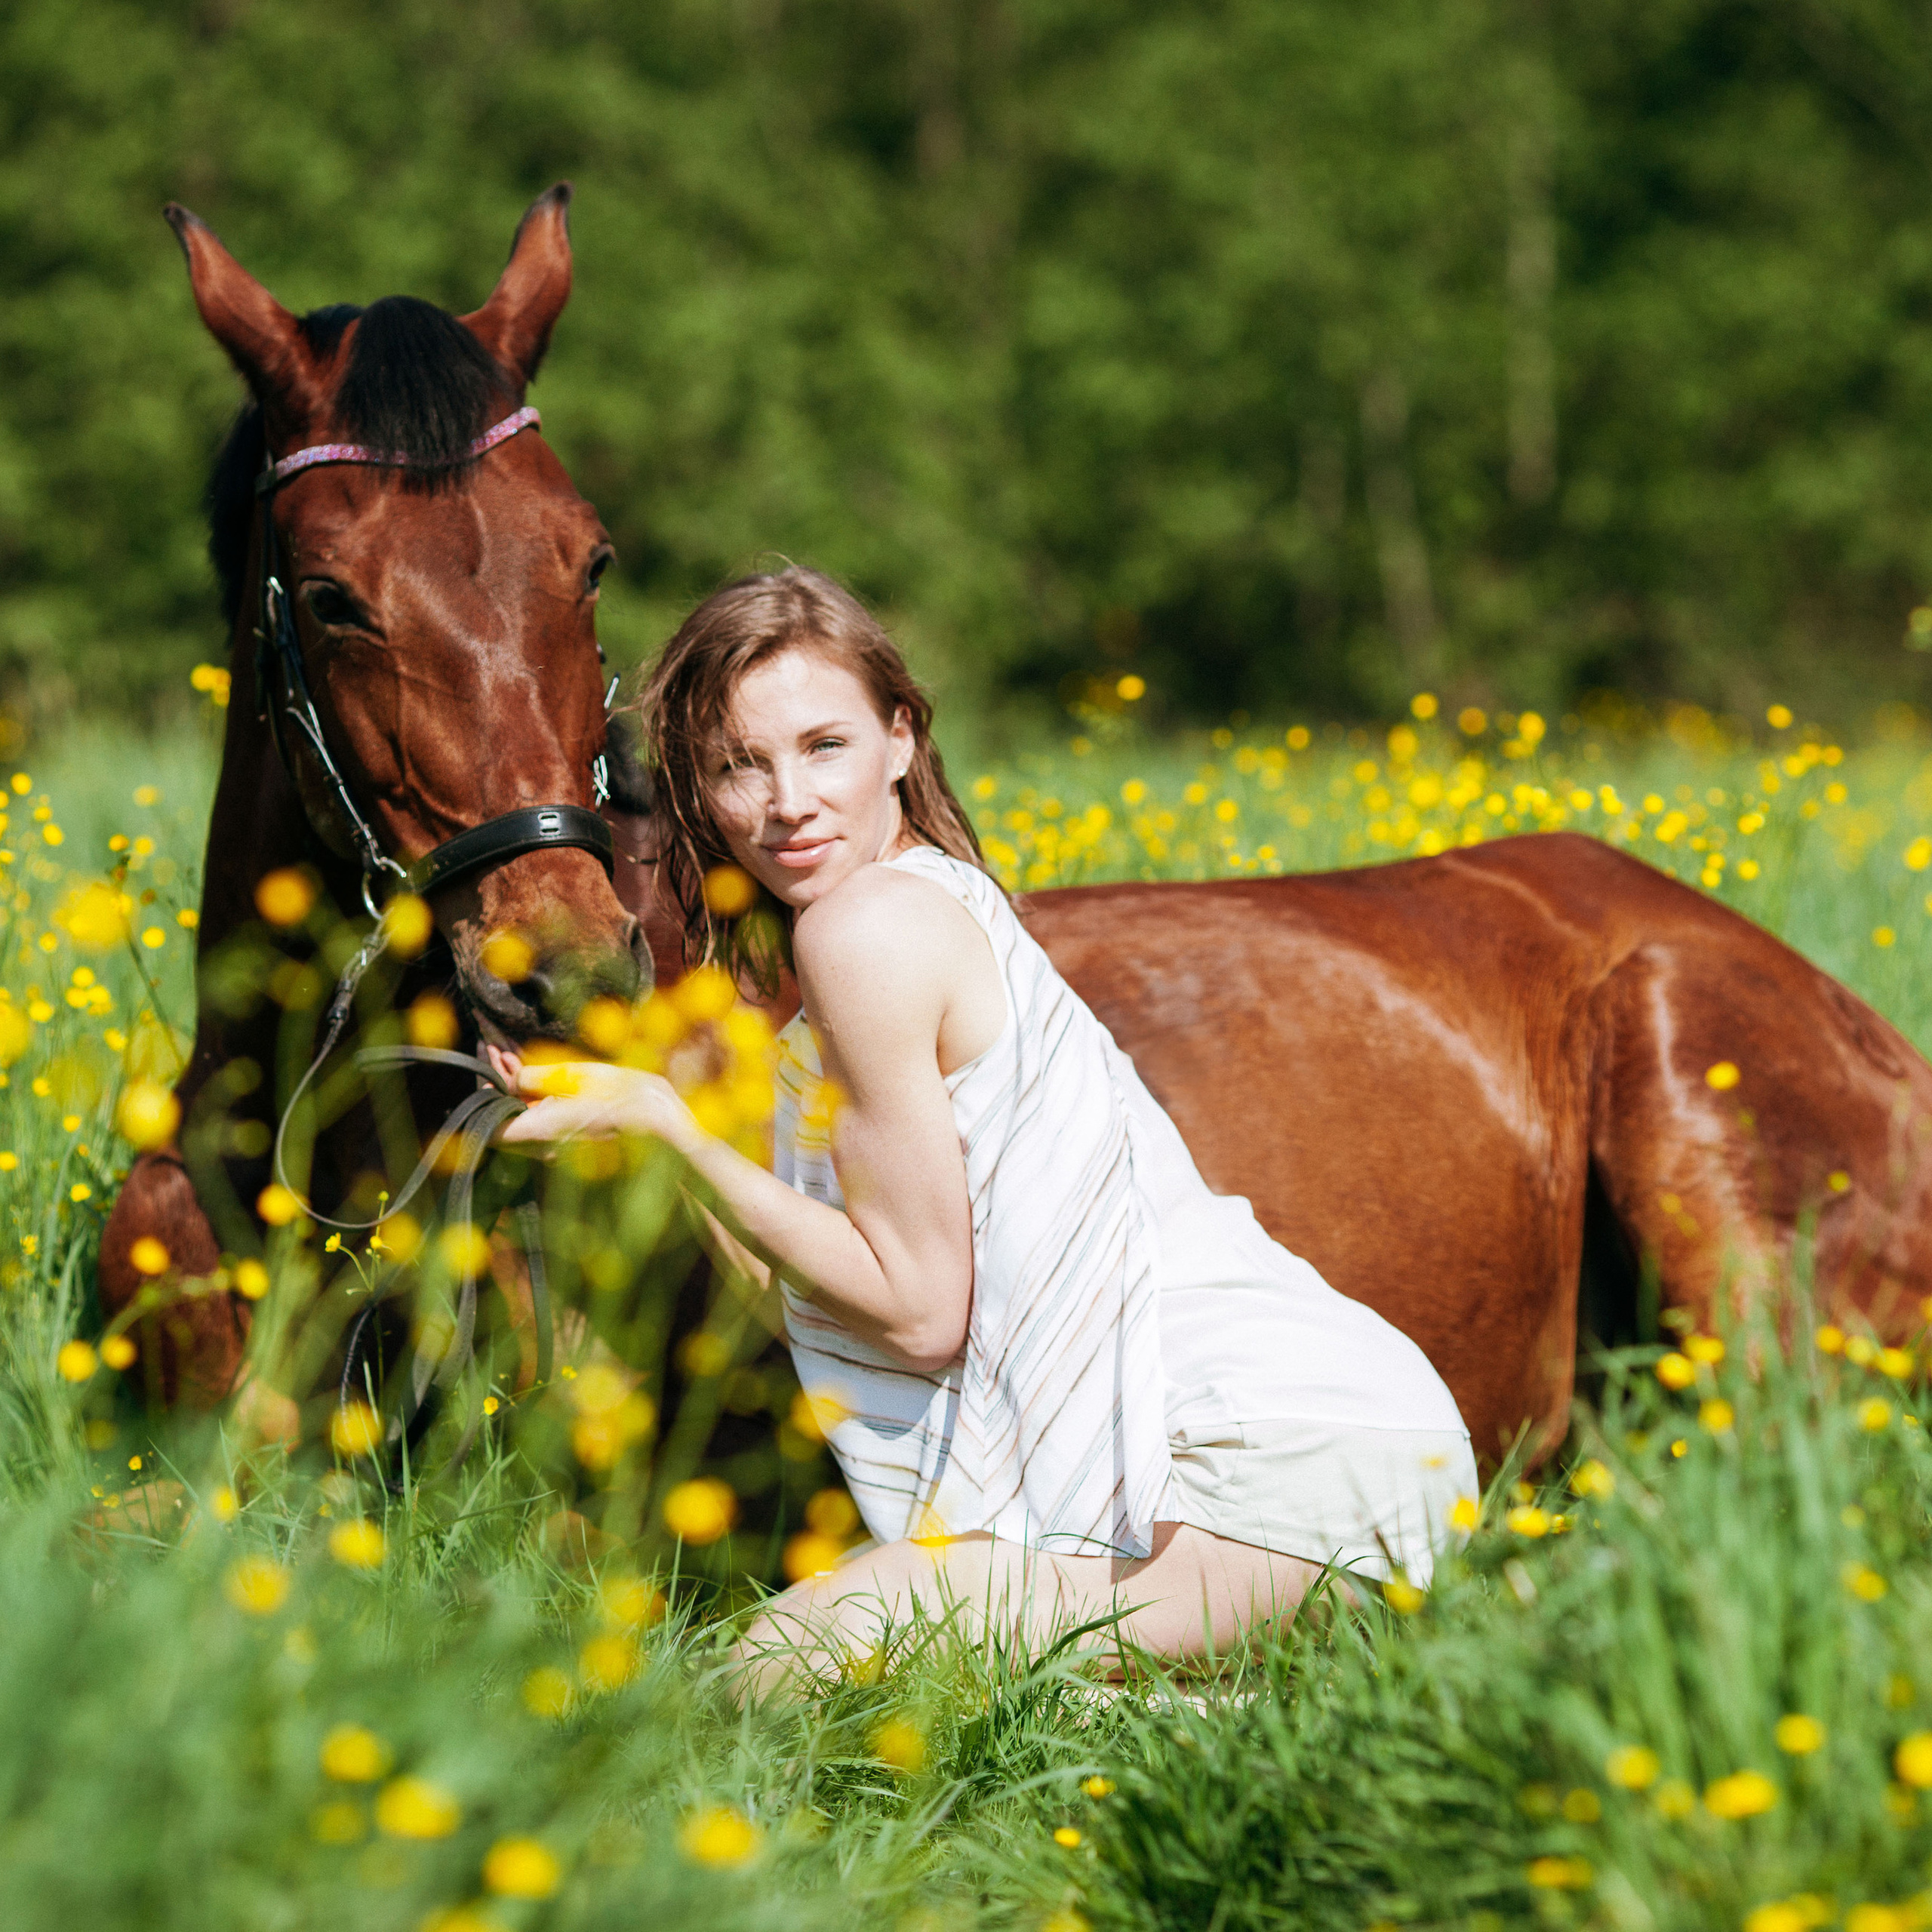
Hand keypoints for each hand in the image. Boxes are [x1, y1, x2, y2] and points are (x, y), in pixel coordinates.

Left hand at [495, 1054, 695, 1151]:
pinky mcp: (568, 1134)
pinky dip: (530, 1095)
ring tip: (510, 1056)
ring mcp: (556, 1141)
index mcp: (540, 1130)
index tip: (484, 1074)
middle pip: (503, 1119)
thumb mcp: (573, 1075)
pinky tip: (532, 1071)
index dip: (481, 1102)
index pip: (490, 1129)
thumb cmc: (620, 1095)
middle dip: (496, 1084)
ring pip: (521, 1116)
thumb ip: (534, 1078)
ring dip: (512, 1087)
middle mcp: (543, 1142)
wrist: (658, 1116)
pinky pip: (539, 1117)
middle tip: (495, 1052)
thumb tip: (510, 1078)